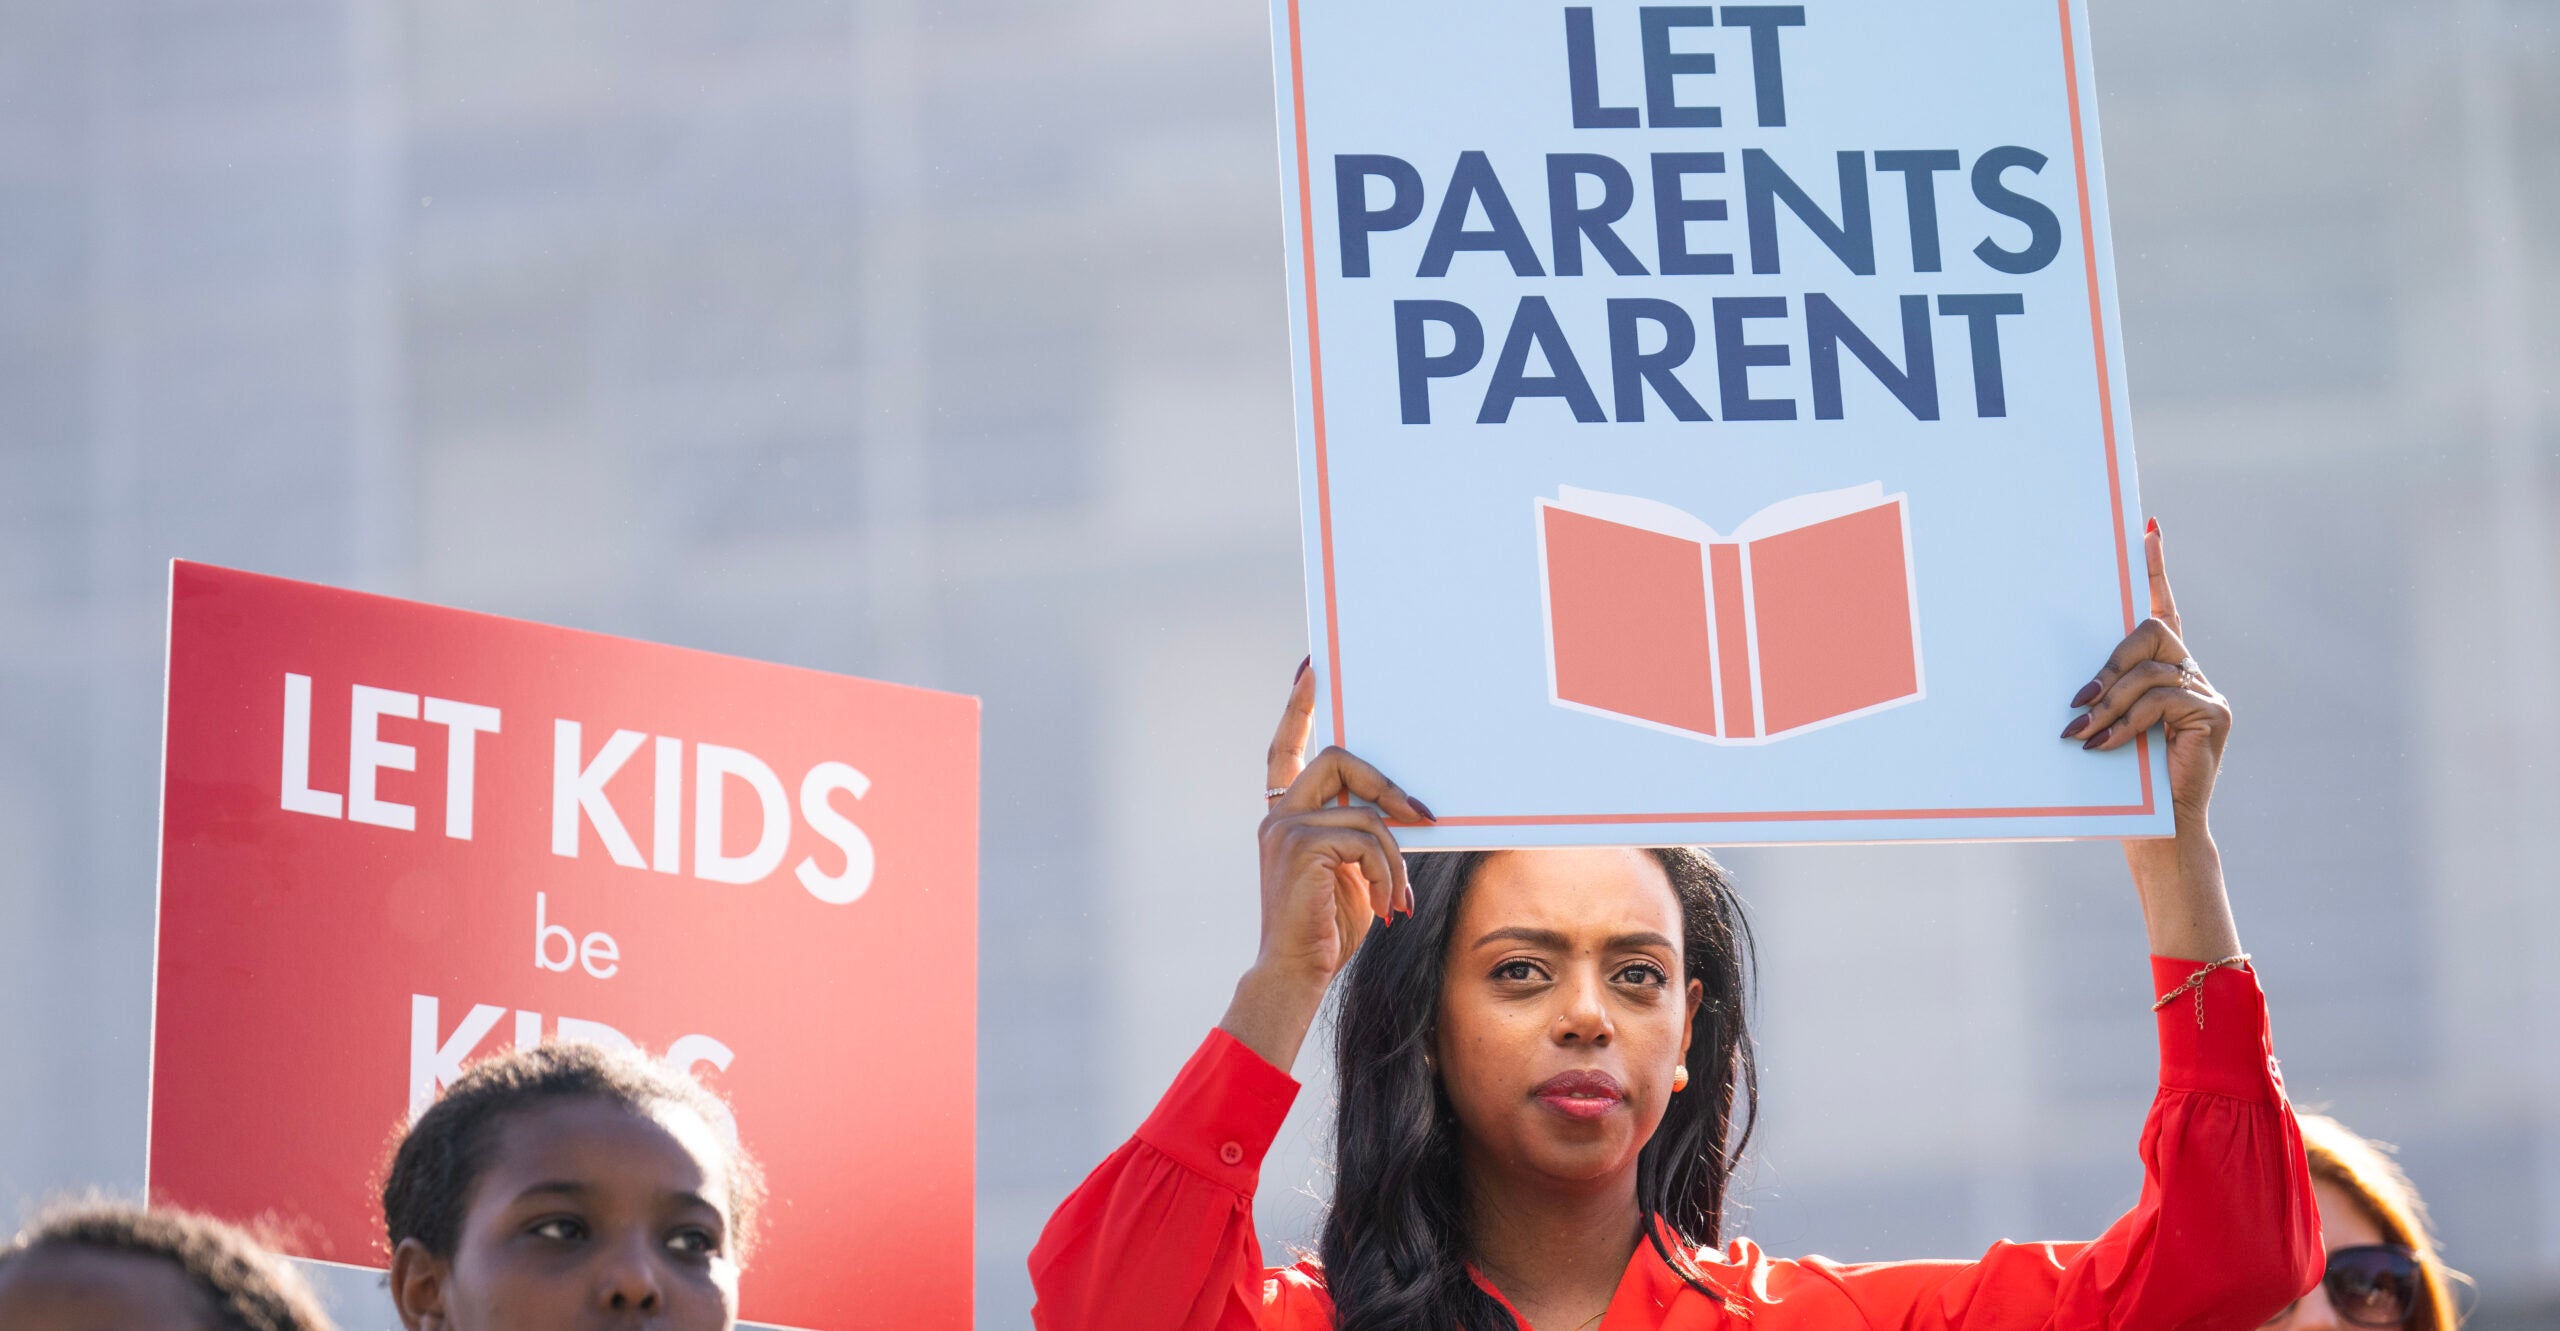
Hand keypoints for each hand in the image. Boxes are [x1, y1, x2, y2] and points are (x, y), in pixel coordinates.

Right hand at [1256, 661, 1433, 984]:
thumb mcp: (1352, 871)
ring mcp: (1284, 828)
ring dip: (1395, 855)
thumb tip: (1406, 809)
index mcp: (1286, 816)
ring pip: (1364, 809)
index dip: (1299, 708)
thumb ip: (1362, 833)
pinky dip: (1386, 871)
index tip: (1311, 669)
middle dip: (1386, 783)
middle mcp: (1278, 815)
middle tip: (1423, 817)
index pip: (1285, 747)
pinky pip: (1366, 837)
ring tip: (1397, 896)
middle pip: (1338, 758)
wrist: (1297, 974)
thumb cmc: (1328, 928)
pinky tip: (1386, 903)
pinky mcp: (1300, 846)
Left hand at [2064, 519, 2240, 961]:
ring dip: (2108, 701)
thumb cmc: (2119, 780)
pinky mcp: (2215, 713)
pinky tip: (2105, 746)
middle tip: (2077, 699)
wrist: (2157, 831)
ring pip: (2150, 669)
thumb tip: (2063, 675)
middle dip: (2108, 661)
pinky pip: (2162, 699)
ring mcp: (2206, 691)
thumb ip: (2096, 691)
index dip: (2154, 568)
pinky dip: (2127, 722)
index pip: (2160, 607)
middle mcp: (2189, 671)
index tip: (2147, 527)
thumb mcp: (2102, 724)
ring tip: (2080, 732)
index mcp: (2161, 669)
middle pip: (2151, 630)